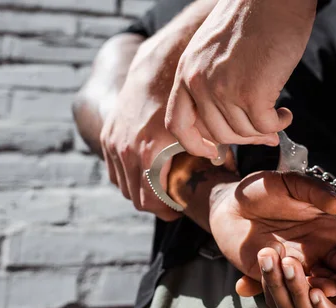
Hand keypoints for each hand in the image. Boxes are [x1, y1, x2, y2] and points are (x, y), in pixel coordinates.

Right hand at [99, 32, 197, 220]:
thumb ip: (214, 153)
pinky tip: (147, 172)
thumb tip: (228, 172)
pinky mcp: (107, 136)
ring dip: (141, 192)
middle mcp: (126, 149)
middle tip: (173, 202)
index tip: (180, 209)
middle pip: (136, 198)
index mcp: (150, 152)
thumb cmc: (184, 98)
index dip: (167, 210)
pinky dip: (129, 177)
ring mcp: (113, 143)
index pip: (151, 200)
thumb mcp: (203, 127)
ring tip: (162, 188)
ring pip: (123, 186)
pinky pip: (114, 170)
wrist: (156, 69)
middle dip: (155, 204)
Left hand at [165, 0, 316, 157]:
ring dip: (264, 130)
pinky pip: (265, 126)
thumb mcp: (214, 49)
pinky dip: (278, 124)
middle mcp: (200, 83)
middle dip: (243, 139)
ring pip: (243, 132)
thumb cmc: (250, 18)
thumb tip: (233, 121)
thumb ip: (214, 82)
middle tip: (264, 132)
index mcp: (187, 72)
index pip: (178, 124)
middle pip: (217, 133)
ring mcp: (224, 89)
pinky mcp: (252, 93)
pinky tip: (285, 113)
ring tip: (277, 116)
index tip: (213, 152)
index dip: (195, 144)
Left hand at [209, 170, 335, 284]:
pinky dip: (299, 291)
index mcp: (331, 232)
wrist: (229, 203)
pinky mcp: (276, 276)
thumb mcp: (293, 184)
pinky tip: (315, 293)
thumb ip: (317, 193)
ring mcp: (300, 267)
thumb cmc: (263, 189)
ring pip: (322, 286)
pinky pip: (290, 289)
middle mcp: (320, 253)